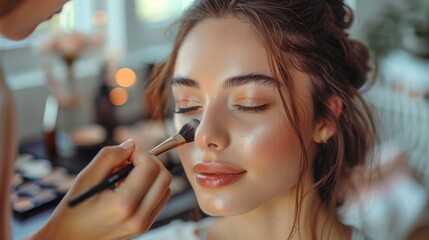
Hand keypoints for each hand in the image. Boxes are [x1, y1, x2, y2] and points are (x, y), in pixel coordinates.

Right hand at [30, 139, 172, 239]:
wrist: (69, 238)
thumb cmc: (74, 209)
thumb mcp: (86, 178)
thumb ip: (110, 156)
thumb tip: (132, 144)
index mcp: (123, 204)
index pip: (150, 167)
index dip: (140, 153)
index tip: (126, 154)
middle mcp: (138, 217)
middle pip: (164, 177)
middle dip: (150, 162)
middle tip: (128, 162)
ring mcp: (144, 224)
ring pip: (166, 187)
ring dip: (151, 175)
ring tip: (126, 176)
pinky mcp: (145, 226)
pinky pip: (160, 199)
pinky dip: (151, 187)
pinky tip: (129, 188)